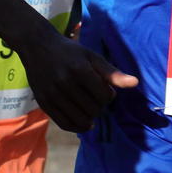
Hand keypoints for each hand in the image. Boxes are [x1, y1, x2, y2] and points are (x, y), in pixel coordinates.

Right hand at [16, 30, 137, 132]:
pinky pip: (64, 124)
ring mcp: (52, 94)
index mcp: (79, 70)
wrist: (36, 46)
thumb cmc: (68, 51)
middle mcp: (65, 83)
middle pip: (94, 109)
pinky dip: (77, 126)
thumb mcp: (91, 56)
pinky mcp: (44, 102)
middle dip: (99, 105)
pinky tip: (83, 122)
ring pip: (81, 120)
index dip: (109, 95)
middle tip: (94, 97)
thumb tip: (134, 83)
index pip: (105, 96)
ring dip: (90, 117)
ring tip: (88, 107)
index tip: (104, 88)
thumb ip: (111, 72)